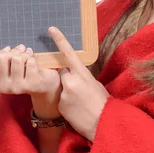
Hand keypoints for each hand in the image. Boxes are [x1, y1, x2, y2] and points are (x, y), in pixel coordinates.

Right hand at [0, 44, 61, 104]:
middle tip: (19, 53)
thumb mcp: (5, 66)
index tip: (6, 55)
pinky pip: (30, 62)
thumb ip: (0, 57)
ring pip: (16, 58)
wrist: (42, 85)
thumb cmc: (22, 72)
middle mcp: (2, 88)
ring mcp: (16, 88)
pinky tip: (34, 64)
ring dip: (24, 54)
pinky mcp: (31, 85)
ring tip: (27, 58)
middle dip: (11, 52)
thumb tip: (7, 49)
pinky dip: (33, 59)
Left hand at [49, 27, 109, 141]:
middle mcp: (71, 81)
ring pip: (62, 87)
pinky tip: (75, 109)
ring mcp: (64, 93)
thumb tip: (74, 72)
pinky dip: (66, 102)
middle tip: (80, 91)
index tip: (51, 29)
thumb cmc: (102, 103)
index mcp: (82, 73)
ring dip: (68, 91)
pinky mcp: (60, 104)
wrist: (102, 124)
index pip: (68, 53)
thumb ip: (83, 76)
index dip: (59, 40)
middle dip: (68, 78)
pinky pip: (60, 98)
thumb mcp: (95, 84)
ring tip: (79, 102)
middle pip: (63, 73)